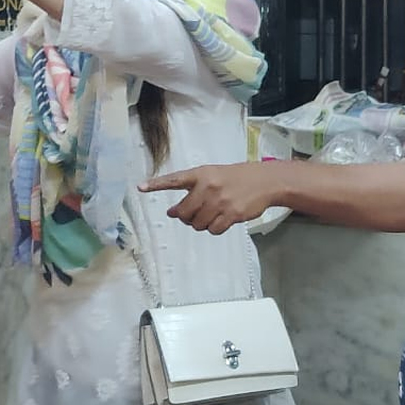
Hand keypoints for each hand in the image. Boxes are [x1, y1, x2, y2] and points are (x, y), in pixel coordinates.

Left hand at [141, 164, 276, 234]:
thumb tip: (173, 213)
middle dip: (184, 217)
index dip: (156, 184)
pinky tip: (220, 220)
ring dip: (200, 223)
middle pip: (183, 212)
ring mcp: (220, 201)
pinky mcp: (232, 213)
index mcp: (200, 174)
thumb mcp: (211, 175)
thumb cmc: (234, 178)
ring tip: (209, 214)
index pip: (174, 180)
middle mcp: (208, 187)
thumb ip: (191, 190)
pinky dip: (214, 228)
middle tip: (189, 215)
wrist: (264, 181)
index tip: (140, 187)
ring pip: (197, 223)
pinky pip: (213, 230)